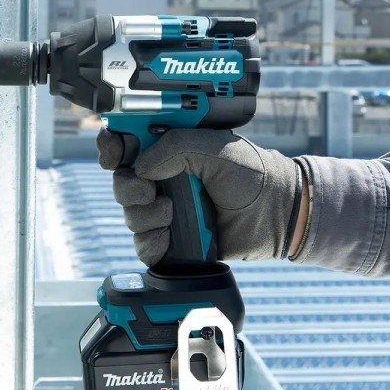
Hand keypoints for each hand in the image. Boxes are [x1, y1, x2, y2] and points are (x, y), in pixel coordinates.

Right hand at [97, 128, 306, 266]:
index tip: (114, 155)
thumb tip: (141, 167)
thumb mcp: (215, 146)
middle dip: (128, 189)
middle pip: (121, 182)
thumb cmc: (253, 173)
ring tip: (172, 214)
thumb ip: (175, 146)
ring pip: (130, 215)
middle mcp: (164, 178)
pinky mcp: (173, 240)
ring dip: (145, 217)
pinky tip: (170, 237)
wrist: (277, 213)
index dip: (112, 147)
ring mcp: (166, 210)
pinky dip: (151, 243)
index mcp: (170, 149)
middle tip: (150, 192)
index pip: (126, 143)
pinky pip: (144, 245)